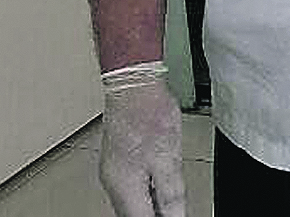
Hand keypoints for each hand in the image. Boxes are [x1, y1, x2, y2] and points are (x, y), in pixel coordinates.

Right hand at [98, 61, 186, 216]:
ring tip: (172, 204)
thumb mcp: (169, 159)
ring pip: (132, 204)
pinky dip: (146, 193)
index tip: (176, 216)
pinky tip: (159, 188)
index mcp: (124, 188)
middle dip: (154, 215)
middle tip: (176, 209)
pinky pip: (130, 189)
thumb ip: (171, 194)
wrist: (133, 86)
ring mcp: (113, 173)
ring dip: (150, 207)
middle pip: (134, 215)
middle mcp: (114, 184)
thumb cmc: (149, 115)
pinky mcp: (117, 162)